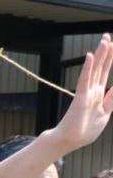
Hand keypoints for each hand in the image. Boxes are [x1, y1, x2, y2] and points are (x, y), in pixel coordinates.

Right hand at [51, 34, 112, 151]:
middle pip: (101, 67)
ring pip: (94, 70)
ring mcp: (86, 93)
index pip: (106, 73)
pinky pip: (84, 80)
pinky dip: (87, 68)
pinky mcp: (81, 97)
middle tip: (107, 35)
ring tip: (104, 40)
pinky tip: (90, 56)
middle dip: (106, 52)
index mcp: (98, 95)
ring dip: (100, 55)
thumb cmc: (84, 131)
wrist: (69, 141)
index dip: (110, 60)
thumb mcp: (105, 114)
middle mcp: (92, 91)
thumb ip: (111, 100)